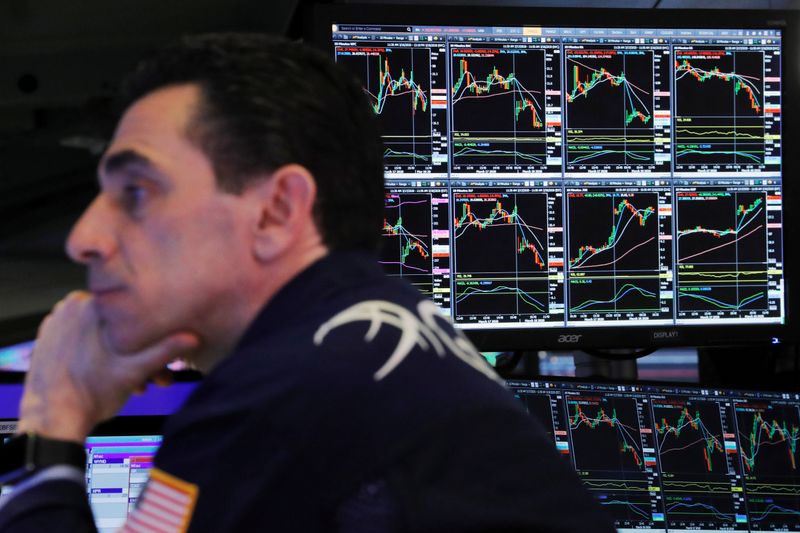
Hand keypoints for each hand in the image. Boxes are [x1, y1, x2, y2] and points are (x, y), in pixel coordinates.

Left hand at [18, 291, 199, 442]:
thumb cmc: (90, 394)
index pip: (132, 310)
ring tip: (134, 382)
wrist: (51, 420)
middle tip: (152, 377)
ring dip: (122, 354)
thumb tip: (193, 338)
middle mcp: (70, 307)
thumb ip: (164, 351)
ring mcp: (57, 323)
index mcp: (90, 305)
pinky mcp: (49, 339)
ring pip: (103, 333)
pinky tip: (111, 375)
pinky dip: (100, 353)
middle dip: (138, 350)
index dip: (151, 334)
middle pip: (119, 325)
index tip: (160, 356)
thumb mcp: (135, 371)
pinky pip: (84, 340)